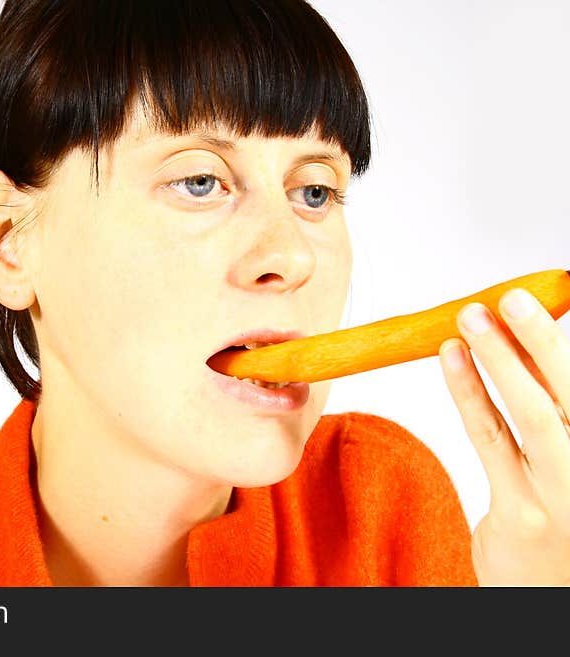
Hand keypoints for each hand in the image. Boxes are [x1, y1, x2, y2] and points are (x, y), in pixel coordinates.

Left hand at [438, 287, 569, 585]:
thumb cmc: (566, 520)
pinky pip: (490, 438)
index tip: (547, 296)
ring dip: (498, 359)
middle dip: (541, 339)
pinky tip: (451, 358)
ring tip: (472, 316)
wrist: (553, 597)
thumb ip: (556, 406)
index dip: (558, 344)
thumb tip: (530, 344)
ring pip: (531, 411)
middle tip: (513, 297)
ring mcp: (566, 494)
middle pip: (568, 393)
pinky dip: (469, 391)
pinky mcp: (521, 512)